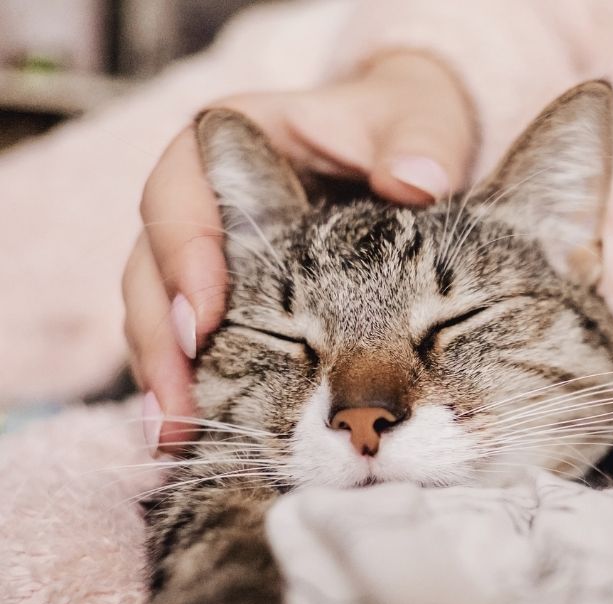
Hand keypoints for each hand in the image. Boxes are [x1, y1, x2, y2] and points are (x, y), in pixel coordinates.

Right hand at [123, 51, 476, 452]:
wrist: (400, 151)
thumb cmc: (402, 132)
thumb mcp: (423, 121)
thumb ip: (423, 141)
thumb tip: (416, 179)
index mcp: (239, 142)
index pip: (183, 190)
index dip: (184, 253)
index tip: (208, 319)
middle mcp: (211, 201)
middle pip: (154, 265)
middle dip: (163, 339)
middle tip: (180, 405)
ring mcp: (213, 254)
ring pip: (160, 313)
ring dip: (165, 377)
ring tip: (175, 438)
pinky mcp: (230, 299)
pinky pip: (191, 343)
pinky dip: (190, 388)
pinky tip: (192, 435)